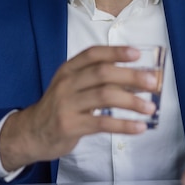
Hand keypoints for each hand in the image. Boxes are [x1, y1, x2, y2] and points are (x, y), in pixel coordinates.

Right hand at [0, 46, 158, 170]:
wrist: (31, 133)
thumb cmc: (61, 107)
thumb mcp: (73, 87)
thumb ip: (99, 80)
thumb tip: (138, 79)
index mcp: (68, 69)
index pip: (93, 53)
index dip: (115, 51)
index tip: (137, 53)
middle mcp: (66, 83)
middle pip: (102, 73)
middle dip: (131, 75)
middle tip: (153, 82)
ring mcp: (66, 104)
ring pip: (104, 96)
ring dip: (132, 101)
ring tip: (150, 107)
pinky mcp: (70, 125)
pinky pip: (102, 123)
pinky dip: (124, 124)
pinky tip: (139, 127)